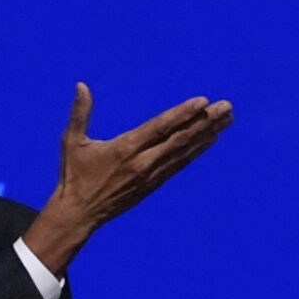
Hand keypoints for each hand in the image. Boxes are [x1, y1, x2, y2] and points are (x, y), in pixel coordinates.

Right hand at [24, 83, 232, 275]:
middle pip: (181, 138)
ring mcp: (151, 175)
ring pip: (185, 151)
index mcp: (126, 148)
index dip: (183, 114)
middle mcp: (143, 162)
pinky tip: (211, 139)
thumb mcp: (72, 141)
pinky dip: (197, 151)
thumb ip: (80, 112)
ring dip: (207, 134)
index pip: (161, 127)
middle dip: (206, 121)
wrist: (79, 214)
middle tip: (227, 107)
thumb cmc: (74, 175)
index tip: (203, 102)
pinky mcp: (154, 184)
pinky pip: (180, 164)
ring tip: (227, 119)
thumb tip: (81, 85)